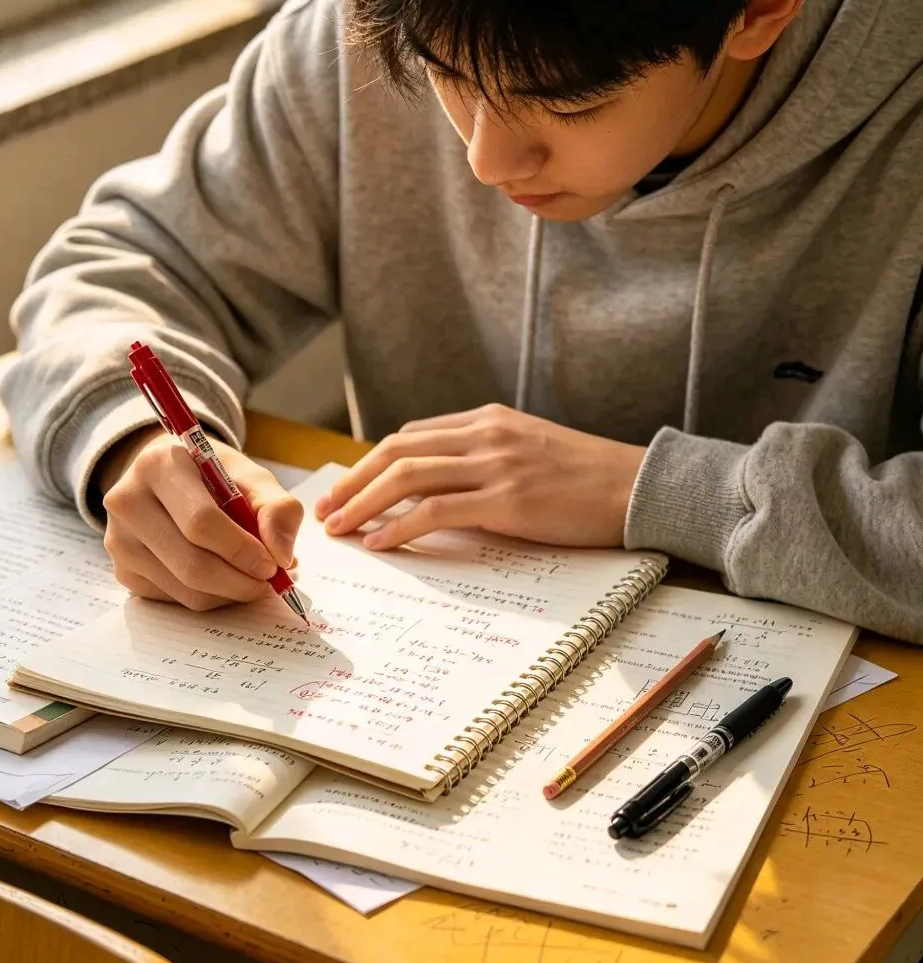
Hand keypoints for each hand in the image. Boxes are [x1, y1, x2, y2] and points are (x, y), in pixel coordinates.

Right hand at [100, 428, 303, 610]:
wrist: (170, 479)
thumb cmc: (215, 477)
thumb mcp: (252, 478)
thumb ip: (277, 509)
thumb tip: (283, 557)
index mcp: (159, 466)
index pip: (201, 522)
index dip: (242, 550)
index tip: (274, 565)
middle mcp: (127, 502)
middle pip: (192, 564)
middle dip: (241, 581)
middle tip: (269, 582)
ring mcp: (118, 541)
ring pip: (186, 590)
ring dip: (230, 594)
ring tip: (251, 577)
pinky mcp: (123, 572)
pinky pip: (176, 601)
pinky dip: (211, 598)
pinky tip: (223, 577)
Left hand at [315, 404, 646, 549]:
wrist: (638, 486)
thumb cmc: (588, 478)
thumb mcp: (529, 452)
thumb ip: (485, 459)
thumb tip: (439, 491)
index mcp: (488, 420)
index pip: (411, 435)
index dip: (371, 464)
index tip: (346, 489)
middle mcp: (485, 434)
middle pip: (397, 451)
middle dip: (353, 481)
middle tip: (325, 510)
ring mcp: (496, 463)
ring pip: (408, 476)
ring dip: (364, 504)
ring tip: (339, 529)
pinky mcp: (508, 498)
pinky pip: (437, 510)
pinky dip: (400, 526)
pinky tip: (380, 543)